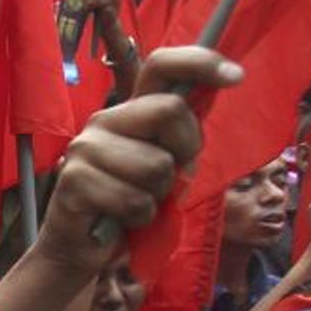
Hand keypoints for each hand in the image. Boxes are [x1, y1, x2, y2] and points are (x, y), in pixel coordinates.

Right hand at [39, 47, 242, 271]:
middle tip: (166, 178)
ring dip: (158, 195)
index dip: (200, 62)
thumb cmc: (127, 204)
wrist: (78, 248)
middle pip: (168, 110)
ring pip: (156, 165)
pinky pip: (135, 199)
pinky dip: (139, 218)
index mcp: (129, 112)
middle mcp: (103, 121)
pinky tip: (121, 220)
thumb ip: (182, 136)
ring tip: (137, 202)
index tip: (236, 77)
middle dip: (184, 149)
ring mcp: (85, 149)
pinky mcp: (74, 181)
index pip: (161, 66)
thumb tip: (218, 97)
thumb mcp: (163, 165)